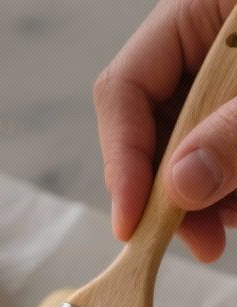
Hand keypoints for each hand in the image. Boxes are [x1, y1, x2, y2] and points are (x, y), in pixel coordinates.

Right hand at [94, 0, 236, 262]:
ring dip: (205, 198)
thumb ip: (234, 130)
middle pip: (152, 130)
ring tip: (229, 222)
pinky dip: (229, 186)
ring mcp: (219, 77)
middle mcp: (197, 44)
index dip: (121, 163)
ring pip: (187, 150)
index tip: (132, 225)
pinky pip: (218, 152)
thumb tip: (180, 187)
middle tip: (198, 242)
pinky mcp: (235, 106)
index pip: (123, 90)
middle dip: (171, 193)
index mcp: (191, 9)